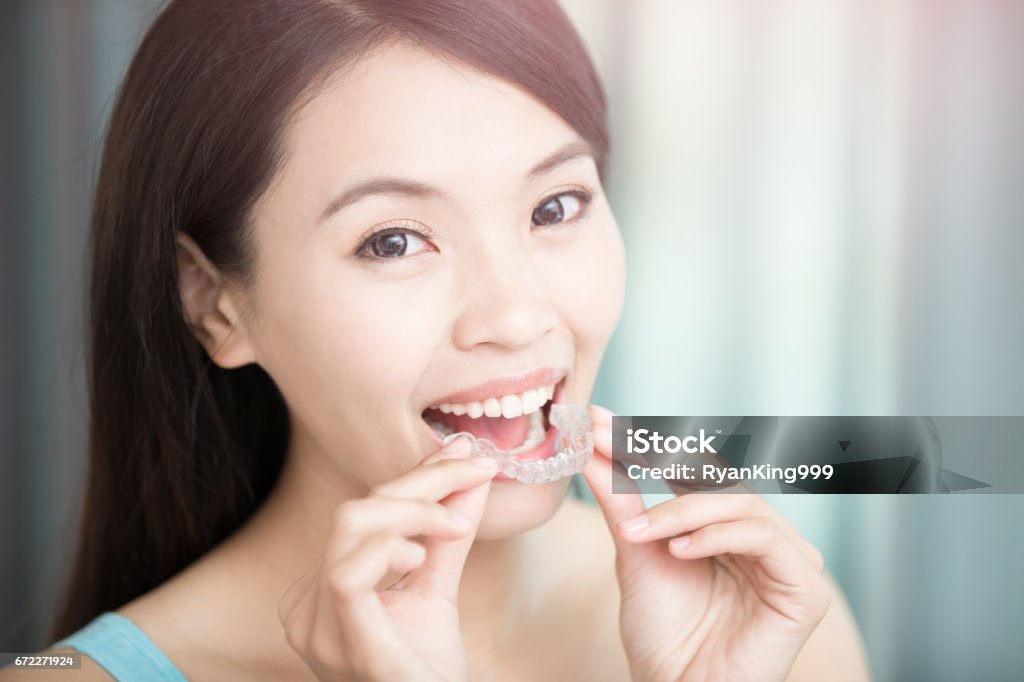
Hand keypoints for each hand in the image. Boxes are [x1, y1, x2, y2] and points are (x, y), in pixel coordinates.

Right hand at [277, 436, 497, 680]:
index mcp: (321, 589)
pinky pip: (349, 576)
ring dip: (412, 511)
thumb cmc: (426, 672)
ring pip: (350, 528)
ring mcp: (316, 629)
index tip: (467, 454)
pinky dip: (389, 549)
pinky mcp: (343, 645)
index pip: (363, 512)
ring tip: (455, 525)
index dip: (417, 476)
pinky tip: (419, 556)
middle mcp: (307, 606)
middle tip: (476, 471)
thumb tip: (472, 471)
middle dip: (419, 481)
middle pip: (355, 510)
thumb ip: (448, 534)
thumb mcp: (437, 589)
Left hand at [582, 405, 831, 681]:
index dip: (648, 443)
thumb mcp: (635, 553)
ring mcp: (789, 561)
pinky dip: (718, 535)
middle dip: (660, 458)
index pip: (694, 469)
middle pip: (720, 477)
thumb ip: (622, 500)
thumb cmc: (662, 633)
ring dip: (685, 510)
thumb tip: (591, 448)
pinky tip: (679, 551)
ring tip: (642, 533)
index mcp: (727, 527)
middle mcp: (763, 537)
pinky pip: (765, 538)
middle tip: (608, 447)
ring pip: (742, 503)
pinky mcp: (805, 590)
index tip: (597, 421)